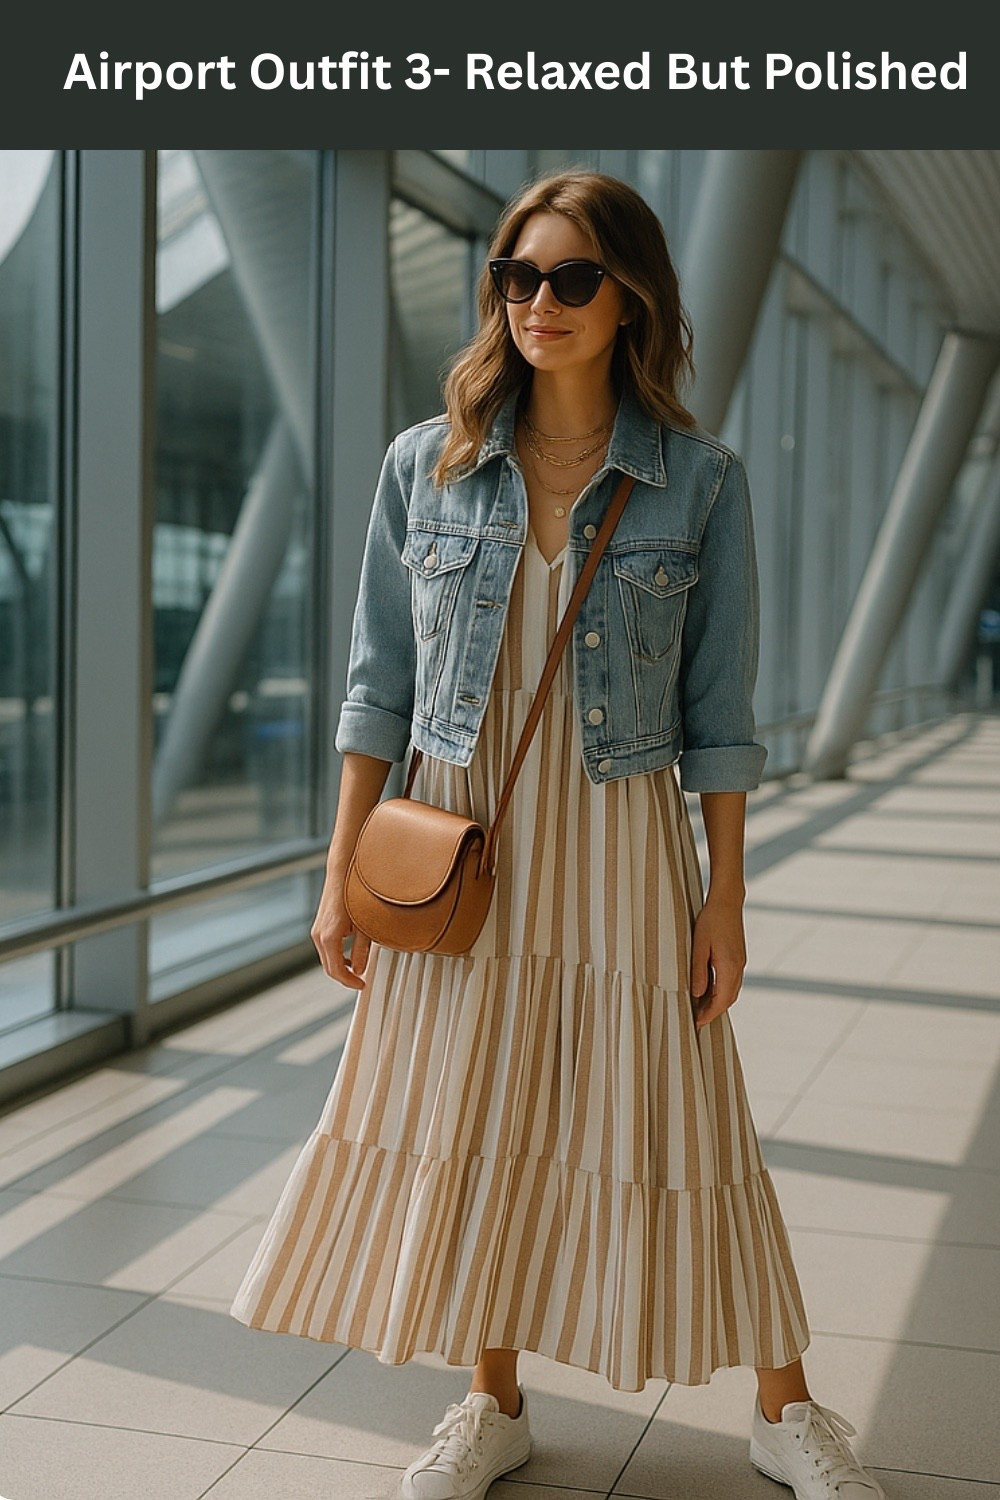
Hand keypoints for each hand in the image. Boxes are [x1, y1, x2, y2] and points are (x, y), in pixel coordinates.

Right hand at [310, 866, 370, 990]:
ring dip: (340, 966)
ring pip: (326, 958)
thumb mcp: (364, 927)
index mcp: (329, 938)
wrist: (342, 875)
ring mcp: (317, 931)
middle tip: (361, 981)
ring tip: (358, 969)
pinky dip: (336, 956)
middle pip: (329, 967)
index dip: (350, 982)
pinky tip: (350, 955)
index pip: (337, 971)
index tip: (362, 985)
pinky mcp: (319, 927)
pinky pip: (325, 948)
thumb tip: (359, 970)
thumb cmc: (354, 896)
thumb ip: (361, 951)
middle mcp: (319, 936)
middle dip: (345, 977)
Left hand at [690, 893, 746, 1028]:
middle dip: (713, 1012)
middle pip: (728, 999)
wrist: (728, 901)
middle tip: (696, 1020)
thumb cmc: (711, 920)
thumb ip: (698, 971)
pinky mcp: (738, 957)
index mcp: (729, 967)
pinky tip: (709, 990)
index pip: (720, 1001)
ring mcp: (740, 962)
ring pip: (731, 991)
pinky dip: (721, 991)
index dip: (708, 1015)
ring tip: (700, 1008)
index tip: (696, 1024)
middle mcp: (738, 968)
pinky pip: (731, 981)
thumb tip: (697, 995)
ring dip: (718, 1002)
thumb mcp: (699, 946)